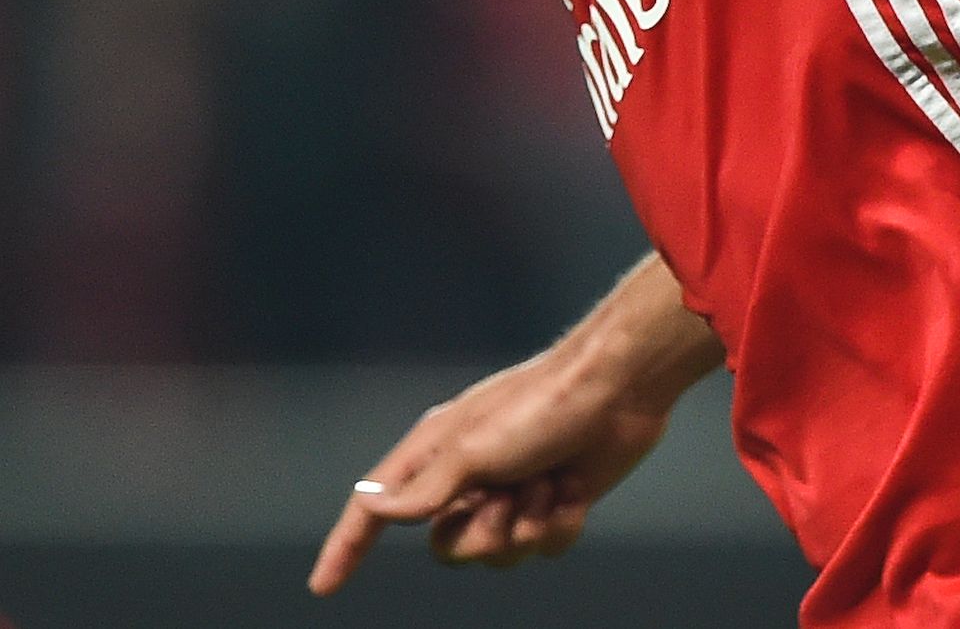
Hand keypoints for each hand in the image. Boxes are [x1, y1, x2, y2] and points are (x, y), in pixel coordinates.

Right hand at [306, 341, 682, 591]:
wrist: (624, 385)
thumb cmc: (544, 405)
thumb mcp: (475, 447)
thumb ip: (426, 488)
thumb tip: (374, 508)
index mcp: (436, 453)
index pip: (375, 509)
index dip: (347, 547)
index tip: (323, 587)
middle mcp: (469, 475)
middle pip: (446, 547)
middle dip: (482, 533)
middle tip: (509, 495)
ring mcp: (513, 490)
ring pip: (498, 555)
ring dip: (527, 524)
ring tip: (549, 481)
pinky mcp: (555, 501)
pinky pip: (544, 548)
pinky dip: (561, 523)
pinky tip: (576, 488)